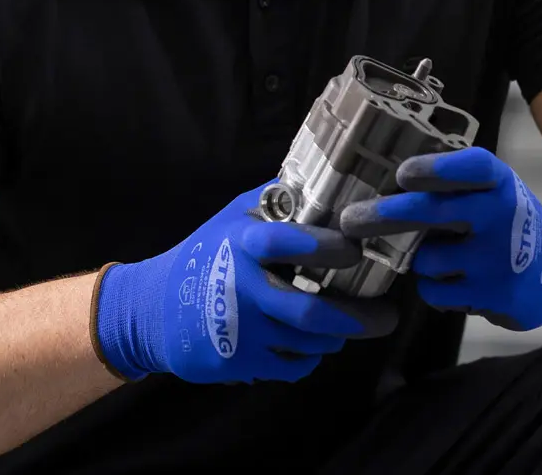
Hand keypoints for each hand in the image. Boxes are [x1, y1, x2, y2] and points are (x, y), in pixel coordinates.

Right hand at [93, 185, 398, 383]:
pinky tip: (314, 345)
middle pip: (311, 313)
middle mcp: (243, 290)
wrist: (153, 310)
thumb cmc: (203, 254)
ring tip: (350, 326)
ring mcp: (239, 332)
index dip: (330, 248)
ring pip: (308, 344)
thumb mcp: (233, 217)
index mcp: (244, 245)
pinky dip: (310, 358)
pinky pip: (291, 367)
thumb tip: (328, 175)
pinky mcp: (237, 364)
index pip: (293, 245)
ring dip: (337, 337)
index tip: (357, 252)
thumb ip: (277, 199)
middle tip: (388, 317)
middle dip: (358, 318)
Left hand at [339, 147, 541, 331]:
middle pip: (433, 213)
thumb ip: (451, 187)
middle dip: (385, 216)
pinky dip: (436, 288)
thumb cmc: (506, 220)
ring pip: (426, 259)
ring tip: (444, 257)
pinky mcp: (497, 296)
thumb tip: (379, 187)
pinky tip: (460, 282)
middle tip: (350, 220)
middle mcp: (503, 215)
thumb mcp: (491, 191)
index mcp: (500, 182)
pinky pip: (436, 292)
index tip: (402, 175)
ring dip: (421, 260)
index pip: (470, 168)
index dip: (435, 170)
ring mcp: (499, 259)